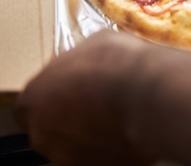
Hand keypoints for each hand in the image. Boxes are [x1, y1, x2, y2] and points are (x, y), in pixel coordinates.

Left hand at [14, 30, 155, 165]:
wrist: (151, 94)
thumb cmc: (119, 64)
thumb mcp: (96, 42)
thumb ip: (81, 59)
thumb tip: (89, 61)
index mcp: (34, 98)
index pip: (33, 101)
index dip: (56, 93)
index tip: (76, 85)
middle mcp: (43, 133)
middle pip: (52, 126)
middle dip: (74, 114)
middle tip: (101, 99)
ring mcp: (69, 156)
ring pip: (77, 145)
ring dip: (93, 132)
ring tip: (122, 112)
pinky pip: (103, 156)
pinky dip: (114, 145)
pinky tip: (132, 126)